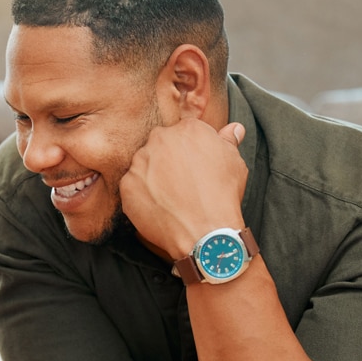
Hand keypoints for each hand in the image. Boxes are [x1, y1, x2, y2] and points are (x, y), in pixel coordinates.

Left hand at [121, 118, 248, 258]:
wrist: (205, 231)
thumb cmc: (222, 196)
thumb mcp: (234, 163)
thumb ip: (228, 141)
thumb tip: (234, 129)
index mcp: (187, 129)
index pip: (182, 132)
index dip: (188, 152)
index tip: (192, 166)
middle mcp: (160, 140)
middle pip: (160, 145)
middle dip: (168, 160)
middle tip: (181, 183)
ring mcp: (140, 162)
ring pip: (144, 165)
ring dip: (154, 177)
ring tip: (171, 197)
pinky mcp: (127, 184)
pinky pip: (132, 186)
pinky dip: (143, 196)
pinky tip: (160, 207)